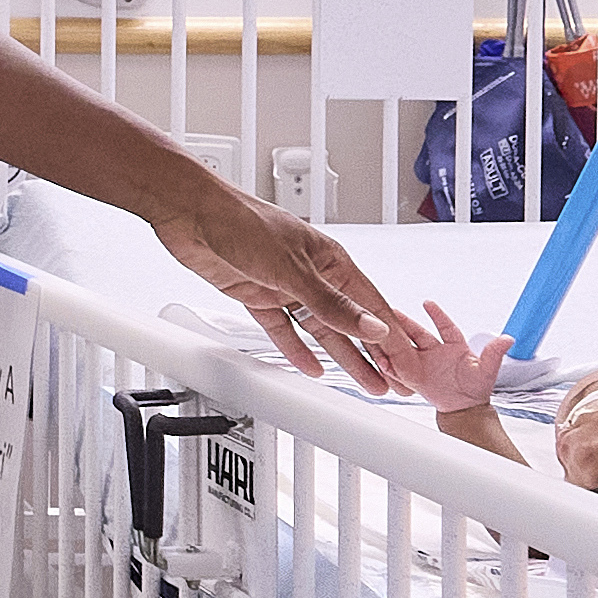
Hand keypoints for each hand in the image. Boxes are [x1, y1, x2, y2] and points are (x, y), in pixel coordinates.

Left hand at [150, 184, 400, 389]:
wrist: (190, 214)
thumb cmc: (241, 222)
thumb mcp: (293, 269)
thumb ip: (331, 304)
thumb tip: (370, 327)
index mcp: (331, 261)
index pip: (371, 307)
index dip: (392, 339)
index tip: (407, 365)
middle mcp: (313, 274)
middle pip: (351, 322)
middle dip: (374, 354)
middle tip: (394, 383)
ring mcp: (285, 286)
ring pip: (321, 330)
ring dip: (343, 357)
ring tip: (365, 381)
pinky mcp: (258, 296)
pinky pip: (284, 329)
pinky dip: (297, 349)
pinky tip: (311, 367)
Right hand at [369, 301, 512, 417]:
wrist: (464, 409)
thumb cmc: (476, 388)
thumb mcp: (487, 370)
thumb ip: (494, 354)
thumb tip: (508, 339)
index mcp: (454, 345)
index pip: (445, 326)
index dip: (437, 315)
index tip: (428, 303)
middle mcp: (435, 350)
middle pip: (417, 333)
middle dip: (403, 322)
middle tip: (390, 312)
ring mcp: (422, 362)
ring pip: (403, 347)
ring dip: (391, 339)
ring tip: (377, 331)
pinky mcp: (412, 376)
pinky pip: (397, 367)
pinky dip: (387, 362)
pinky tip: (377, 356)